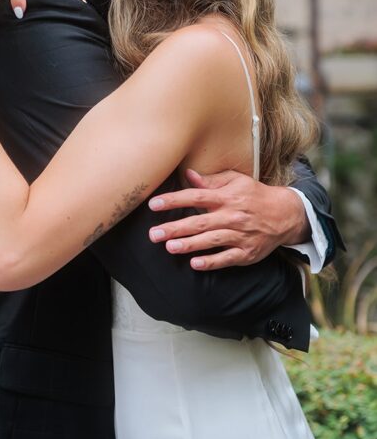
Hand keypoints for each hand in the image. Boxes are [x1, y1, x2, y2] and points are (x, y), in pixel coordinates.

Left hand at [147, 168, 309, 270]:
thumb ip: (211, 180)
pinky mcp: (246, 252)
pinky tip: (195, 264)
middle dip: (175, 228)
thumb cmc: (255, 195)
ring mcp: (239, 236)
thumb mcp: (236, 181)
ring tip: (169, 247)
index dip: (174, 201)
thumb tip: (188, 174)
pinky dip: (211, 262)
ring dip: (189, 245)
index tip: (154, 204)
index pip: (195, 197)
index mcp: (226, 197)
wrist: (285, 214)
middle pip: (199, 222)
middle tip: (153, 234)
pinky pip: (227, 258)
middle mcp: (231, 216)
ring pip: (211, 241)